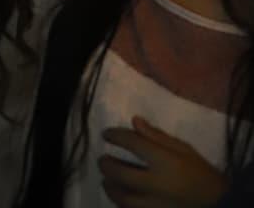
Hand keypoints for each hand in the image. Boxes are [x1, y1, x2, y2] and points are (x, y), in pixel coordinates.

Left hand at [100, 117, 228, 206]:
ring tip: (106, 180)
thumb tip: (135, 121)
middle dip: (107, 165)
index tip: (106, 134)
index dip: (115, 136)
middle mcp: (156, 183)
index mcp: (164, 161)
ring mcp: (154, 204)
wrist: (217, 203)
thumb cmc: (200, 172)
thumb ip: (157, 136)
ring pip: (123, 198)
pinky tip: (120, 198)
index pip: (132, 143)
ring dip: (111, 188)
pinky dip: (122, 204)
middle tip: (102, 160)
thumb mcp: (183, 149)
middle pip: (121, 174)